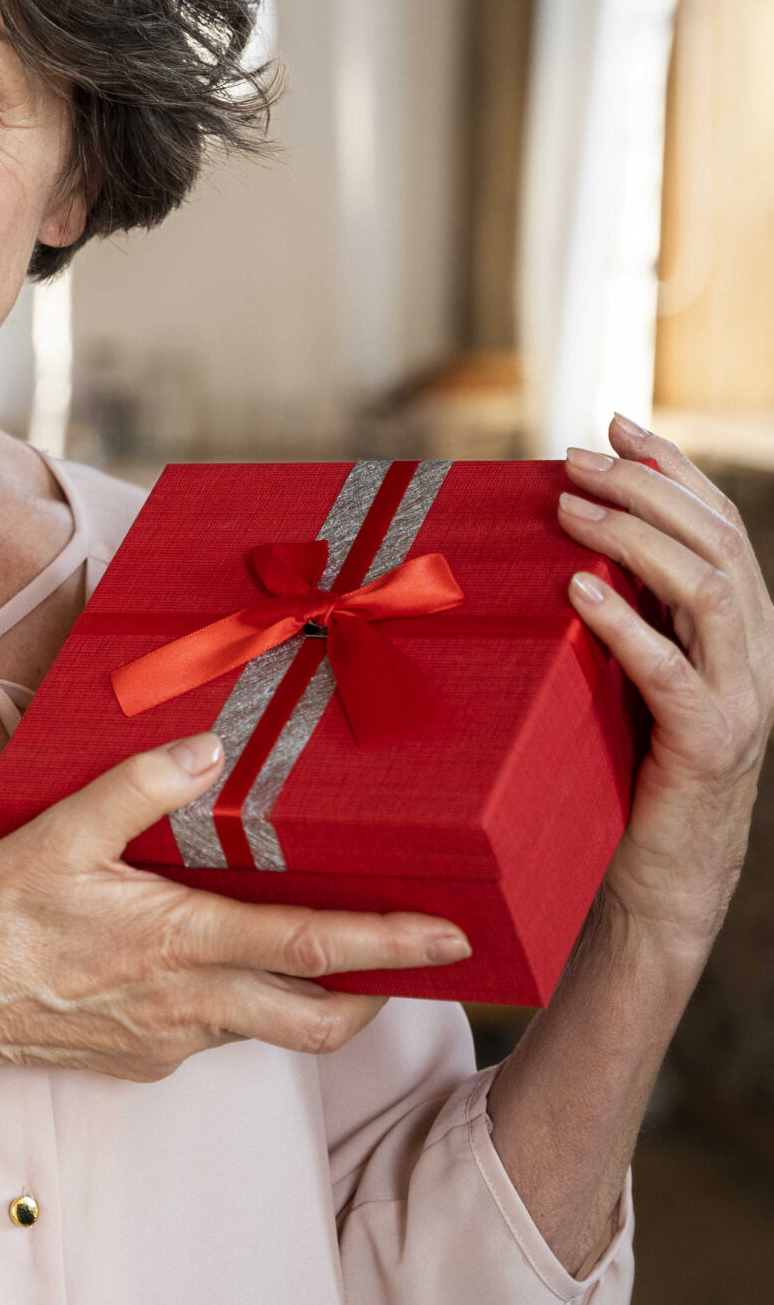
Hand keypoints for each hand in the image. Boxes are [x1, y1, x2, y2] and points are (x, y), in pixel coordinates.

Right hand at [0, 735, 470, 1091]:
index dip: (390, 944)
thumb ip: (138, 787)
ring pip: (267, 1028)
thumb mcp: (59, 834)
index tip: (451, 937)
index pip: (312, 946)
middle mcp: (192, 1003)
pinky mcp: (146, 1059)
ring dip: (304, 996)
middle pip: (320, 1021)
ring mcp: (171, 1039)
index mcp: (182, 943)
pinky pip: (211, 1033)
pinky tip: (203, 964)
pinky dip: (230, 1001)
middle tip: (409, 960)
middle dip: (376, 994)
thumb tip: (208, 747)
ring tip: (315, 952)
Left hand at [559, 415, 772, 957]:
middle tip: (574, 459)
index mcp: (735, 631)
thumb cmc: (622, 772)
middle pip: (718, 541)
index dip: (672, 467)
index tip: (616, 422)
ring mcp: (739, 699)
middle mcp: (751, 655)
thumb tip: (554, 546)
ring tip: (569, 508)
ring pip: (709, 590)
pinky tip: (576, 590)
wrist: (656, 882)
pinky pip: (675, 674)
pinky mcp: (708, 747)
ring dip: (635, 538)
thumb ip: (612, 617)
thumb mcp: (618, 676)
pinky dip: (626, 624)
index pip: (718, 525)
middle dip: (646, 487)